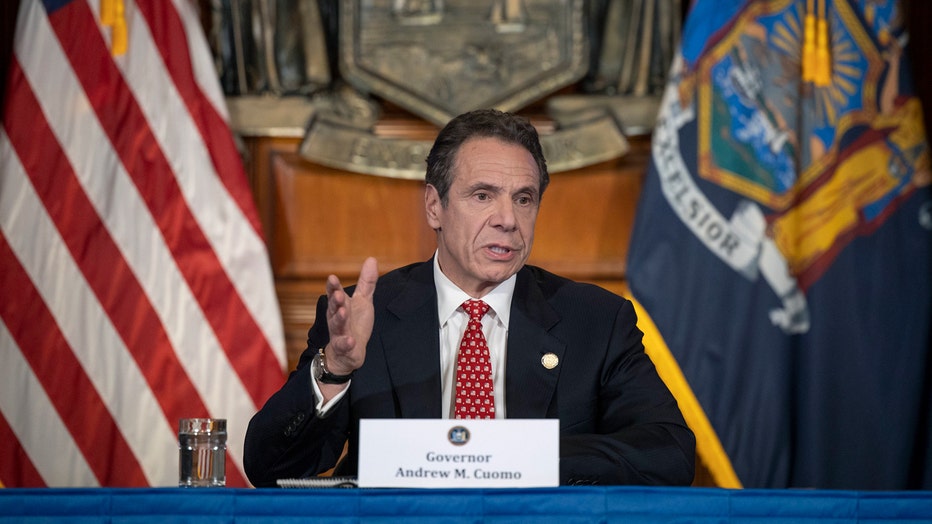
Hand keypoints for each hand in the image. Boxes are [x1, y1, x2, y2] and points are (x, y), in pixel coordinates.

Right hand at [323, 257, 377, 375]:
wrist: (348, 352)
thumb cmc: (355, 323)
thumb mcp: (363, 301)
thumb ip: (367, 282)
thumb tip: (372, 259)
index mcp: (340, 305)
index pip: (335, 293)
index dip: (333, 286)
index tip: (332, 277)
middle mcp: (337, 317)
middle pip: (334, 308)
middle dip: (335, 301)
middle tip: (338, 294)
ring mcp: (339, 333)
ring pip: (337, 325)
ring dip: (339, 318)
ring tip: (343, 312)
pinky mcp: (345, 347)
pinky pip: (344, 345)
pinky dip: (346, 343)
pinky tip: (350, 340)